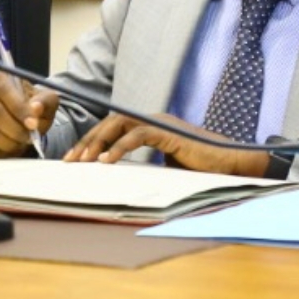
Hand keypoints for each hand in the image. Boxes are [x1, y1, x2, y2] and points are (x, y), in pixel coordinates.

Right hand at [0, 72, 59, 157]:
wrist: (20, 118)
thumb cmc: (33, 107)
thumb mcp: (46, 101)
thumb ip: (45, 102)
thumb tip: (35, 108)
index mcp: (1, 78)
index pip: (5, 91)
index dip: (19, 109)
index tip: (33, 125)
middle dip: (14, 130)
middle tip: (28, 139)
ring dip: (6, 143)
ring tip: (19, 145)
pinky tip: (7, 150)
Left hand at [63, 113, 270, 177]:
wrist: (228, 163)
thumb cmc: (199, 167)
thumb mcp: (163, 166)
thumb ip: (144, 165)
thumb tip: (119, 177)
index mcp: (148, 126)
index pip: (112, 128)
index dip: (91, 142)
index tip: (74, 160)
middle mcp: (151, 120)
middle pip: (109, 123)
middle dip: (87, 141)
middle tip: (70, 160)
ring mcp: (159, 124)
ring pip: (119, 125)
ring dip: (98, 143)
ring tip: (83, 161)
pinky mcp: (167, 132)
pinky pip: (137, 136)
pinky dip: (119, 148)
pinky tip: (106, 162)